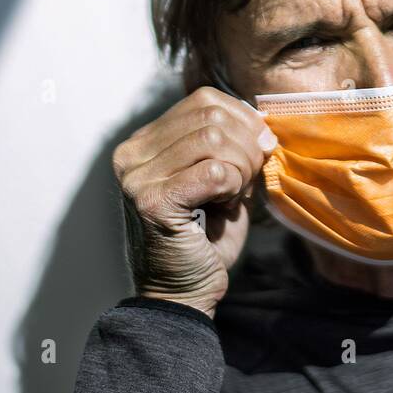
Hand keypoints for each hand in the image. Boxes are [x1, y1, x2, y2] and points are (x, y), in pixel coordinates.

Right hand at [111, 87, 277, 316]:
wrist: (184, 294)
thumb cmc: (206, 236)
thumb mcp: (217, 176)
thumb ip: (228, 141)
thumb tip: (260, 118)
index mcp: (144, 141)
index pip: (203, 99)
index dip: (243, 117)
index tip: (260, 145)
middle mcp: (132, 154)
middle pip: (211, 115)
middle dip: (247, 144)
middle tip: (248, 179)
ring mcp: (138, 178)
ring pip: (214, 139)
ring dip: (241, 167)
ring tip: (234, 195)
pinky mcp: (153, 202)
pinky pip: (213, 172)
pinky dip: (232, 187)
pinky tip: (224, 206)